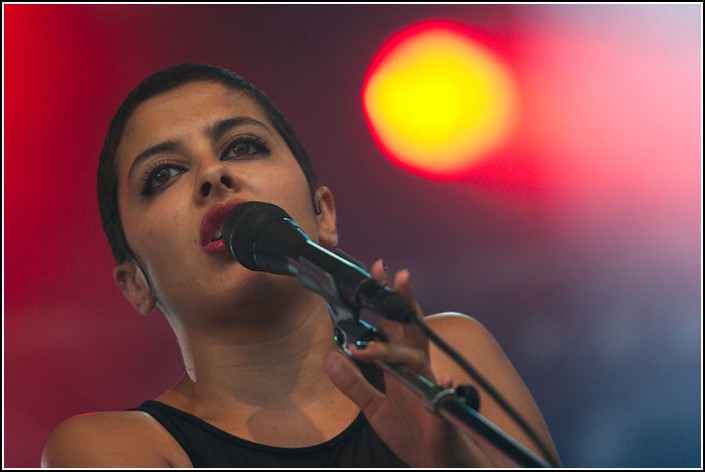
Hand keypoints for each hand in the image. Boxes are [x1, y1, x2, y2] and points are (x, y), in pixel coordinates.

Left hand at [323, 260, 494, 466]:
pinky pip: (443, 401)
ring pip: (419, 360)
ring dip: (399, 350)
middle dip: (404, 302)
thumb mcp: (374, 408)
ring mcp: (432, 391)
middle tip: (396, 275)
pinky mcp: (442, 416)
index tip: (378, 271)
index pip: (393, 326)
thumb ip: (354, 383)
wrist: (439, 465)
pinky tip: (446, 382)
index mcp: (402, 368)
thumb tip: (331, 356)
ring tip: (369, 350)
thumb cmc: (413, 434)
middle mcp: (418, 372)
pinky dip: (445, 390)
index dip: (385, 300)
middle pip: (411, 330)